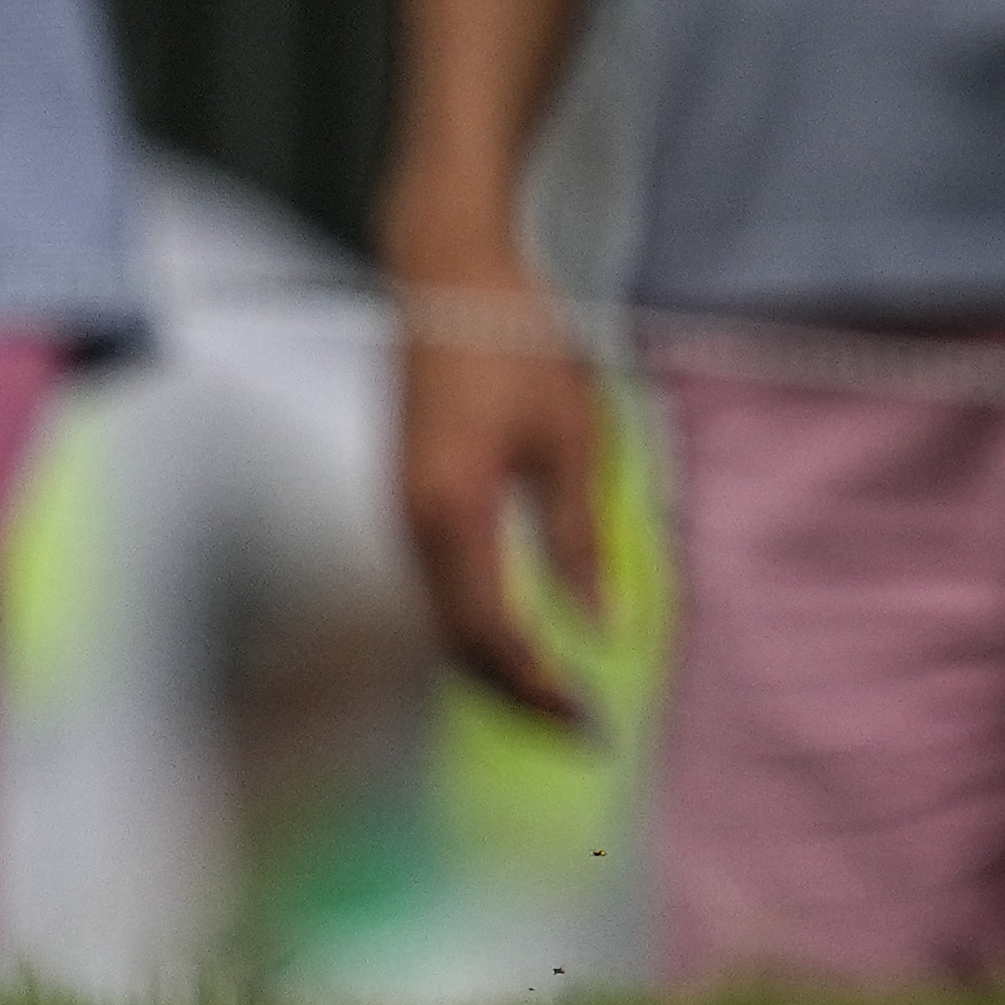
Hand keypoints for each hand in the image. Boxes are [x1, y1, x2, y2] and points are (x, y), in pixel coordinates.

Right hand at [389, 257, 616, 727]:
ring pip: (442, 619)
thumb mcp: (573, 436)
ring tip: (556, 695)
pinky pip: (440, 587)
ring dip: (495, 666)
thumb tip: (601, 625)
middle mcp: (412, 526)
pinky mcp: (411, 497)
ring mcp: (403, 512)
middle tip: (577, 729)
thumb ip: (578, 537)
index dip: (537, 688)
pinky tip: (522, 636)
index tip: (587, 722)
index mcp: (453, 514)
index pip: (491, 634)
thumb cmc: (516, 341)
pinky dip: (478, 627)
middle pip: (456, 643)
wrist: (448, 275)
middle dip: (514, 694)